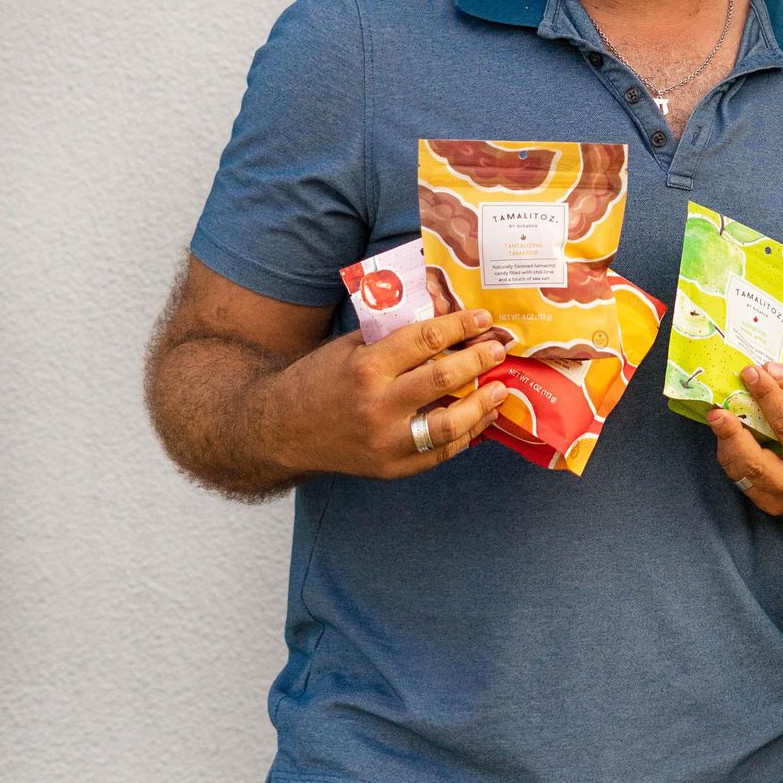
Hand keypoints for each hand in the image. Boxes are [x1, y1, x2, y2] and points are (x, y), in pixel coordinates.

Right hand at [269, 310, 510, 479]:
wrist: (281, 431)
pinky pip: (440, 452)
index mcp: (365, 367)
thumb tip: (444, 314)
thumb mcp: (350, 347)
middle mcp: (377, 405)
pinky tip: (482, 418)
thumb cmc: (319, 380)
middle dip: (479, 360)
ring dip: (482, 404)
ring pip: (449, 423)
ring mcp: (385, 441)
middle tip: (498, 349)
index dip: (461, 326)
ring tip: (500, 388)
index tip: (483, 318)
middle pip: (444, 378)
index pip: (426, 340)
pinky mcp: (391, 468)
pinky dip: (467, 434)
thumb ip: (394, 335)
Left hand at [707, 362, 782, 514]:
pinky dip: (732, 454)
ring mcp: (782, 501)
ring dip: (726, 443)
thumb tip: (769, 370)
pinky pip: (741, 479)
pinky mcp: (770, 503)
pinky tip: (730, 433)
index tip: (750, 372)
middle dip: (733, 435)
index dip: (767, 397)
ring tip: (718, 416)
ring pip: (742, 474)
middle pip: (756, 463)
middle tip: (717, 411)